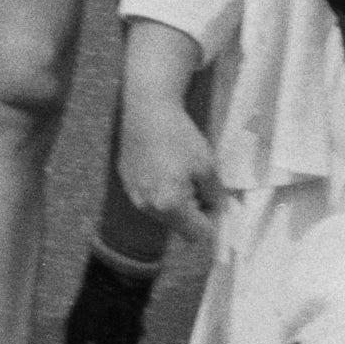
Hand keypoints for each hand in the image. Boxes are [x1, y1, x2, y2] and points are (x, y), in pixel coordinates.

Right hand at [115, 87, 218, 237]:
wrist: (147, 109)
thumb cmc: (180, 136)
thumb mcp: (207, 166)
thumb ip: (216, 196)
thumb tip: (218, 211)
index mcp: (169, 205)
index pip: (198, 234)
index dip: (212, 221)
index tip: (215, 203)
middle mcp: (148, 207)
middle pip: (179, 227)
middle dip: (194, 212)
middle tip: (199, 185)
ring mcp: (134, 196)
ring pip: (163, 214)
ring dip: (176, 203)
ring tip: (180, 173)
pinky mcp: (126, 184)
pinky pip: (149, 199)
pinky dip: (160, 191)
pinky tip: (164, 166)